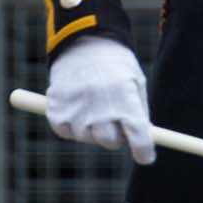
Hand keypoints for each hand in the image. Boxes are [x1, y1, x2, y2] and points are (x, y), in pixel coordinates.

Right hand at [47, 37, 154, 164]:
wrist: (85, 44)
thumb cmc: (117, 65)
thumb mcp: (136, 83)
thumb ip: (139, 111)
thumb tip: (144, 139)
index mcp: (125, 99)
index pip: (137, 134)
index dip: (143, 150)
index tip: (146, 158)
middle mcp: (100, 108)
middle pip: (111, 142)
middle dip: (118, 137)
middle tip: (118, 123)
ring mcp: (76, 111)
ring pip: (87, 138)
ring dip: (94, 130)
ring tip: (96, 107)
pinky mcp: (56, 111)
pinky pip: (66, 131)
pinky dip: (72, 126)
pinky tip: (78, 108)